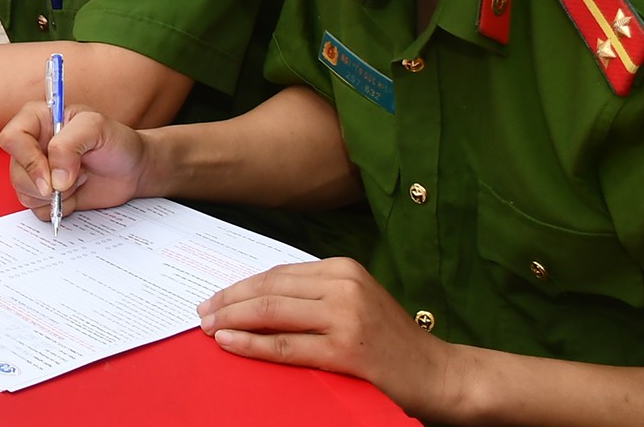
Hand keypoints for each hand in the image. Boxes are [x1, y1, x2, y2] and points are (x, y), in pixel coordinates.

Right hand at [0, 102, 148, 217]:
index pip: (13, 139)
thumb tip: (54, 179)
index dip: (29, 161)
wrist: (132, 169)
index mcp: (36, 120)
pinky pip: (37, 209)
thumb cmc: (116, 141)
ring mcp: (36, 171)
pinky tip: (76, 195)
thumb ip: (69, 145)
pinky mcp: (45, 194)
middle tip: (74, 180)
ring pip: (24, 193)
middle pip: (15, 172)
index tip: (51, 179)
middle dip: (45, 185)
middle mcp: (31, 145)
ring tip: (79, 180)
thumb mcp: (96, 127)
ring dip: (55, 196)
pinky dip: (58, 208)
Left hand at [199, 258, 465, 416]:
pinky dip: (252, 344)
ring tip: (207, 328)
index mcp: (342, 268)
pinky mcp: (347, 350)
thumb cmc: (393, 342)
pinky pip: (286, 346)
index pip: (276, 274)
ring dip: (231, 320)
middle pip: (268, 289)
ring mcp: (346, 316)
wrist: (442, 375)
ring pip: (271, 313)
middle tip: (201, 312)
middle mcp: (343, 285)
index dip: (240, 286)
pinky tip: (228, 344)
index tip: (214, 297)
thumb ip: (314, 296)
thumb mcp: (354, 303)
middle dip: (228, 301)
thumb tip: (255, 299)